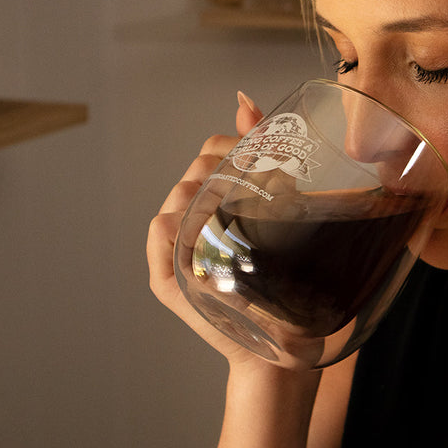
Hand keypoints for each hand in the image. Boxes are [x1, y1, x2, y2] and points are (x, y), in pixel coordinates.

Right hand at [147, 91, 264, 366]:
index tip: (264, 156)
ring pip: (177, 197)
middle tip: (266, 184)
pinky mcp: (168, 280)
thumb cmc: (288, 283)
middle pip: (194, 172)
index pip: (208, 155)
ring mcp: (176, 252)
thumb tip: (243, 102)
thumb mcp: (285, 211)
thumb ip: (264, 156)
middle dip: (227, 168)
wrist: (289, 345)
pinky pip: (158, 233)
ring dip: (210, 191)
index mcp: (215, 207)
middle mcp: (190, 226)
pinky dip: (177, 221)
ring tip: (247, 204)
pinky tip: (204, 223)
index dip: (233, 147)